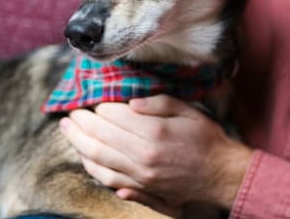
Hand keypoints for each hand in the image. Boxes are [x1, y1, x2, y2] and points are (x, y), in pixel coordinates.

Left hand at [59, 95, 252, 209]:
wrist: (221, 174)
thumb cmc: (206, 138)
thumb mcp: (188, 111)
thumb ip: (159, 103)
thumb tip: (130, 103)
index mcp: (154, 132)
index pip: (113, 116)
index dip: (98, 107)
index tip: (91, 99)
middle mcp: (143, 155)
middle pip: (99, 138)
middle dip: (80, 124)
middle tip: (69, 113)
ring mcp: (141, 175)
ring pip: (99, 160)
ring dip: (79, 144)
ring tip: (68, 131)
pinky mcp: (142, 188)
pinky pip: (109, 179)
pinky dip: (92, 167)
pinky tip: (84, 156)